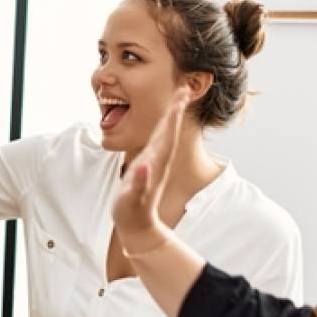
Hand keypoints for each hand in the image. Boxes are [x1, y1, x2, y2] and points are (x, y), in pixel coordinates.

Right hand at [111, 87, 188, 252]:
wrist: (139, 227)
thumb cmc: (132, 213)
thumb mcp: (132, 200)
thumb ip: (139, 184)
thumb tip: (144, 167)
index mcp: (156, 163)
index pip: (166, 135)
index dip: (172, 116)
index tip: (179, 98)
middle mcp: (159, 160)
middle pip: (169, 129)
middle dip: (176, 109)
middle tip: (184, 89)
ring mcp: (155, 162)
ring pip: (166, 134)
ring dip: (172, 115)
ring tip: (178, 99)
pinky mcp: (150, 165)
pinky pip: (158, 141)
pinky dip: (162, 128)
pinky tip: (163, 122)